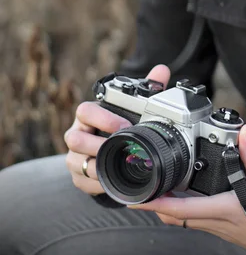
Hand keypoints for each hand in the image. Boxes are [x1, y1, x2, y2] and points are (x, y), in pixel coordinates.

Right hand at [64, 64, 170, 195]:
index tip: (124, 126)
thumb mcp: (132, 106)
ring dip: (97, 167)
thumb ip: (147, 87)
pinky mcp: (77, 176)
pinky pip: (82, 182)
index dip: (102, 118)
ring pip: (76, 162)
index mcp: (88, 114)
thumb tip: (162, 70)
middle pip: (75, 139)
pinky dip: (97, 185)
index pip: (85, 111)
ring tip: (117, 168)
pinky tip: (112, 182)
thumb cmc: (118, 123)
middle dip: (98, 145)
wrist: (108, 150)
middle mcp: (77, 134)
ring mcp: (74, 156)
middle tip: (121, 149)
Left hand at [130, 116, 245, 254]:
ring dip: (166, 206)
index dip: (155, 203)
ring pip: (184, 218)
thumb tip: (244, 133)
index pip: (181, 209)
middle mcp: (216, 221)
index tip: (136, 198)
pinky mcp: (224, 225)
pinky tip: (184, 196)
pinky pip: (195, 219)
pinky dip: (182, 208)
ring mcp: (219, 226)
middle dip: (153, 204)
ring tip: (154, 189)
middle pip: (175, 216)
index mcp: (223, 210)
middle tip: (137, 190)